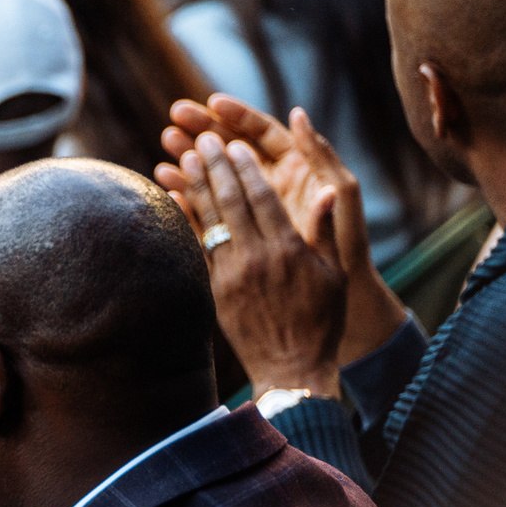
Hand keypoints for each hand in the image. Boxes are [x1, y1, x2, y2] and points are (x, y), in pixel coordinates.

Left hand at [158, 100, 404, 366]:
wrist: (291, 369)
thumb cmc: (321, 321)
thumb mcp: (334, 274)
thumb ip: (325, 230)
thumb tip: (325, 190)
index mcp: (289, 249)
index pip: (262, 197)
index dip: (245, 167)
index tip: (233, 143)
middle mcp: (256, 258)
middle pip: (230, 201)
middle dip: (214, 166)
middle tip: (202, 137)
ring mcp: (231, 274)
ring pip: (209, 220)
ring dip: (195, 186)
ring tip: (183, 157)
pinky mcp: (214, 290)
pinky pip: (196, 248)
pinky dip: (184, 220)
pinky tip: (171, 198)